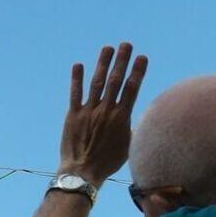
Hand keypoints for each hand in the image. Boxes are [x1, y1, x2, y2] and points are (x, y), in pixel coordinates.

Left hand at [59, 43, 147, 184]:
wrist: (83, 171)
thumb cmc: (107, 162)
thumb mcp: (127, 146)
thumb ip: (130, 128)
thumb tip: (135, 119)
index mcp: (121, 117)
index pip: (132, 89)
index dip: (137, 71)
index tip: (142, 57)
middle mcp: (106, 110)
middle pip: (116, 80)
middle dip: (122, 61)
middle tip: (126, 45)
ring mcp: (89, 111)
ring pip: (97, 82)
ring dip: (102, 64)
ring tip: (107, 48)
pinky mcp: (73, 115)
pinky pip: (75, 94)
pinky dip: (76, 79)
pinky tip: (78, 65)